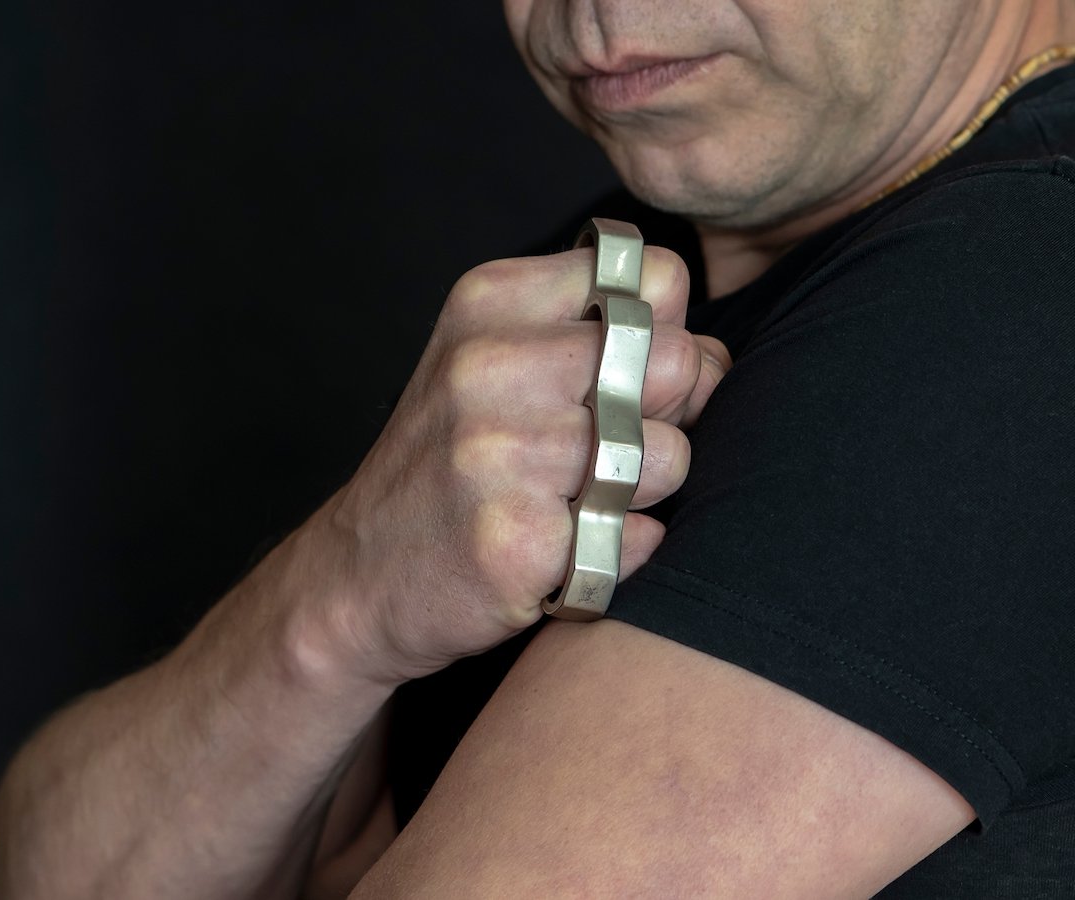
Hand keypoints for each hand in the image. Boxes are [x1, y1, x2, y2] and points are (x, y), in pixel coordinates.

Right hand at [306, 245, 729, 684]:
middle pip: (678, 362)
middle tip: (614, 447)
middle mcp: (491, 366)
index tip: (626, 373)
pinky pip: (640, 537)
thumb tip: (715, 355)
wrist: (359, 576)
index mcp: (493, 301)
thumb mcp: (499, 359)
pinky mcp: (516, 541)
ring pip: (668, 457)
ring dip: (644, 492)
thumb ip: (600, 331)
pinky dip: (620, 553)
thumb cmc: (455, 463)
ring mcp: (499, 453)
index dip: (667, 332)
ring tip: (581, 501)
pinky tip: (566, 549)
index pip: (656, 278)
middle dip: (668, 413)